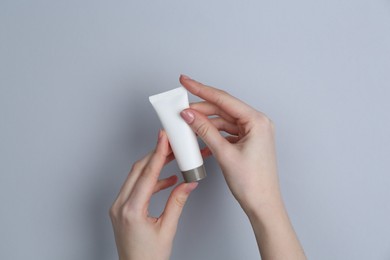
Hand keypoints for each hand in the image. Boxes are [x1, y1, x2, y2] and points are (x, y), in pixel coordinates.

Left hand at [109, 130, 197, 259]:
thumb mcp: (167, 229)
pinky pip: (135, 187)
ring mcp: (118, 207)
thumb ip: (177, 202)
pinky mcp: (121, 209)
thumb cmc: (149, 258)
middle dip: (155, 154)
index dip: (157, 153)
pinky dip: (150, 181)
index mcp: (132, 210)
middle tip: (170, 144)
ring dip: (153, 166)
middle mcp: (121, 206)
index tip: (163, 138)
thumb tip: (188, 183)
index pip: (147, 174)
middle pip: (138, 170)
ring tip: (171, 159)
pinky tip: (165, 180)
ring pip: (135, 176)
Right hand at [179, 75, 305, 258]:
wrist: (262, 205)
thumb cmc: (252, 183)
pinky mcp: (248, 141)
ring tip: (186, 124)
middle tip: (181, 108)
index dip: (201, 89)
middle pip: (223, 109)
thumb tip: (189, 114)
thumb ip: (205, 130)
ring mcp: (253, 132)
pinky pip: (226, 132)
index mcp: (257, 121)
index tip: (185, 81)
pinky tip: (199, 138)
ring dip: (205, 122)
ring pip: (223, 120)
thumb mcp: (224, 153)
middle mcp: (257, 123)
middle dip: (201, 109)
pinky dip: (212, 134)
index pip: (224, 99)